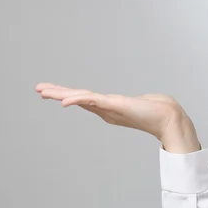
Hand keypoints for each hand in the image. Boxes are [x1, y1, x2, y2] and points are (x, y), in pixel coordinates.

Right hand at [35, 83, 200, 153]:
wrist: (169, 117)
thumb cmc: (158, 111)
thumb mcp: (141, 103)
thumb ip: (137, 103)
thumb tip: (139, 103)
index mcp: (109, 107)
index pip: (85, 98)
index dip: (68, 94)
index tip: (53, 91)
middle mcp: (106, 108)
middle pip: (77, 98)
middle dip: (58, 93)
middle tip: (38, 89)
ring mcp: (109, 107)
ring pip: (80, 98)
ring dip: (61, 94)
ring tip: (43, 91)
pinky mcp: (114, 105)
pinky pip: (92, 100)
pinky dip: (78, 100)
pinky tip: (65, 100)